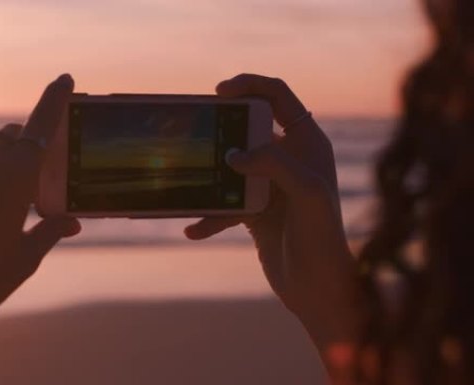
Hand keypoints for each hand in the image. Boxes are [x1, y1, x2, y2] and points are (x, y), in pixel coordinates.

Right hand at [185, 74, 364, 347]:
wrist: (317, 287)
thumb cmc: (322, 237)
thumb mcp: (306, 193)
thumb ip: (273, 163)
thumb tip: (233, 156)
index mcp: (307, 142)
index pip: (278, 96)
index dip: (249, 86)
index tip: (219, 92)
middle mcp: (288, 158)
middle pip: (246, 127)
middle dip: (219, 130)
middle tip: (194, 132)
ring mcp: (269, 184)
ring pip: (229, 165)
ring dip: (208, 174)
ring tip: (184, 181)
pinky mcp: (254, 210)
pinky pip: (224, 203)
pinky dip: (208, 216)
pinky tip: (193, 230)